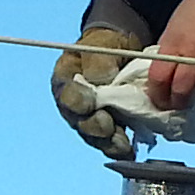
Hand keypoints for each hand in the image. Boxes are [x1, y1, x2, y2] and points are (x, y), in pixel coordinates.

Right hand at [49, 22, 146, 160]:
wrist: (122, 49)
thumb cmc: (108, 44)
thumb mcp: (102, 43)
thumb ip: (98, 60)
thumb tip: (100, 78)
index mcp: (65, 79)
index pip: (66, 94)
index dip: (77, 101)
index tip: (89, 104)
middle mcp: (73, 102)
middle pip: (78, 121)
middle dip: (93, 126)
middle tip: (107, 127)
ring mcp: (89, 117)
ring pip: (94, 136)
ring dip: (108, 142)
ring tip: (122, 146)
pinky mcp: (107, 127)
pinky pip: (109, 141)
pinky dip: (119, 147)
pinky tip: (129, 151)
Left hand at [148, 0, 194, 110]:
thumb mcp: (177, 21)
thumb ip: (171, 46)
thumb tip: (166, 69)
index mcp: (175, 41)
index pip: (158, 78)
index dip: (156, 93)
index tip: (157, 98)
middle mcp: (194, 52)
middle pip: (181, 91)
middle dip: (177, 100)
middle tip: (177, 101)